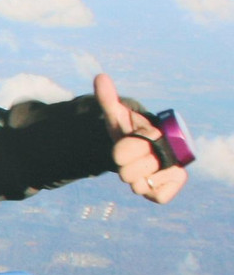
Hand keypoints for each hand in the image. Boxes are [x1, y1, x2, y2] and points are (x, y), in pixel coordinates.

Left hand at [94, 74, 186, 203]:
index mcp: (155, 134)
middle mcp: (169, 151)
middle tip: (132, 159)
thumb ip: (108, 99)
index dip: (118, 152)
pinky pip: (157, 197)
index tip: (125, 145)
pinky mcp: (174, 186)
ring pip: (139, 187)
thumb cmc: (131, 133)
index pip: (120, 153)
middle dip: (124, 168)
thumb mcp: (118, 117)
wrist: (147, 149)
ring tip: (141, 169)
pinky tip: (151, 181)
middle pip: (127, 174)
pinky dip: (150, 192)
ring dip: (135, 180)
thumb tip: (100, 76)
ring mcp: (173, 170)